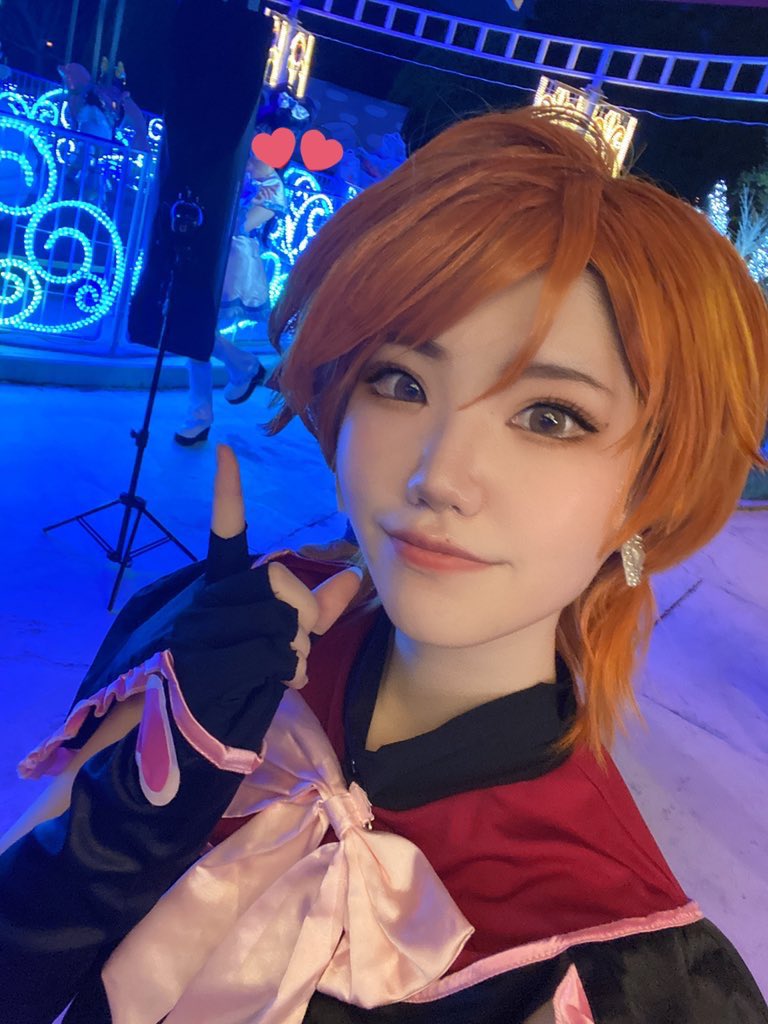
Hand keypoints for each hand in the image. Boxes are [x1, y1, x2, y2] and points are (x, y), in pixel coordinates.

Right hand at [211, 445, 362, 689]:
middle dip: (303, 618)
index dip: (228, 494)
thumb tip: (352, 577)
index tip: (226, 451)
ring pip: (284, 623)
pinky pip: (277, 656)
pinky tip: (269, 682)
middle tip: (291, 643)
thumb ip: (317, 609)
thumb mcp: (282, 639)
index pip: (225, 533)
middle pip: (281, 585)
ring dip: (294, 652)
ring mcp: (203, 631)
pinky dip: (288, 673)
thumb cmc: (242, 678)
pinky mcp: (208, 663)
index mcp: (218, 588)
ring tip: (273, 667)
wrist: (194, 728)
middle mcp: (206, 601)